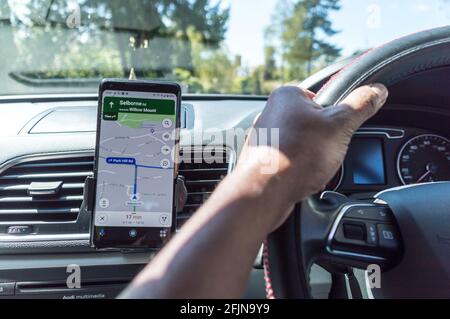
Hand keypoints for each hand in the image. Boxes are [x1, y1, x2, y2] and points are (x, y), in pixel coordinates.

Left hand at [236, 84, 388, 230]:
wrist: (264, 192)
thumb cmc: (296, 156)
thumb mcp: (340, 126)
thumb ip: (361, 105)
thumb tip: (376, 91)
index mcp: (287, 94)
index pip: (323, 98)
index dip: (336, 117)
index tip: (338, 131)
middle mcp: (271, 111)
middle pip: (313, 122)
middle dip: (324, 139)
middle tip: (325, 151)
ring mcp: (264, 136)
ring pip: (302, 144)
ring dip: (311, 156)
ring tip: (310, 166)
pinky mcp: (261, 157)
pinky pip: (289, 159)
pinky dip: (298, 167)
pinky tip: (300, 176)